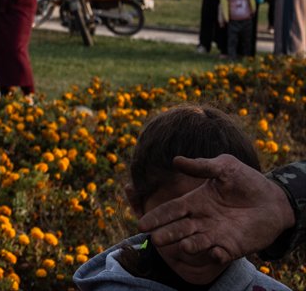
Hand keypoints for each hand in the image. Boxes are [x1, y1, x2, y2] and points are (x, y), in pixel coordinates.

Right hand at [138, 154, 294, 262]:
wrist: (274, 200)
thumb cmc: (247, 180)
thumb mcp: (225, 167)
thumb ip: (202, 166)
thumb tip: (176, 160)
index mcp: (195, 202)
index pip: (171, 211)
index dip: (157, 217)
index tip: (142, 224)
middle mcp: (201, 221)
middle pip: (179, 229)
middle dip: (167, 234)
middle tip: (155, 239)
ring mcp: (216, 235)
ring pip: (197, 243)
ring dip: (191, 246)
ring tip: (184, 246)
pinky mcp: (232, 247)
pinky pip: (221, 254)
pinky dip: (216, 256)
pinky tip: (215, 253)